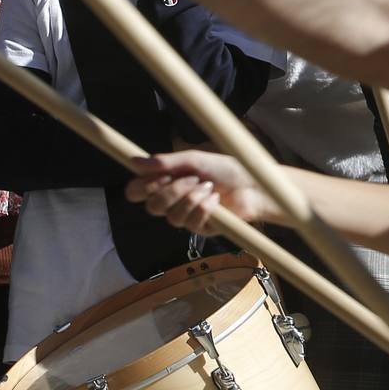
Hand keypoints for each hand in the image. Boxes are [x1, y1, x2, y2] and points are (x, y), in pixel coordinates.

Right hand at [125, 150, 277, 232]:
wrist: (254, 185)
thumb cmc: (226, 169)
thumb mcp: (195, 160)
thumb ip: (166, 162)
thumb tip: (134, 161)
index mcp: (167, 182)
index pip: (137, 192)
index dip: (141, 188)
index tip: (160, 177)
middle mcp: (172, 201)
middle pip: (152, 207)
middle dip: (173, 191)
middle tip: (192, 178)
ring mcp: (186, 216)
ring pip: (172, 217)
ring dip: (192, 198)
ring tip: (209, 186)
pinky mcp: (200, 229)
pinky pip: (192, 222)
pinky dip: (205, 207)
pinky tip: (216, 199)